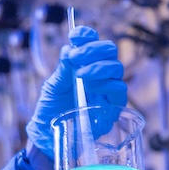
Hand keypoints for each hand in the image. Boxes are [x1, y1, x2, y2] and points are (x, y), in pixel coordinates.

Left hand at [26, 25, 126, 158]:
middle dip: (93, 49)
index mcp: (82, 63)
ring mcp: (106, 88)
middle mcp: (97, 72)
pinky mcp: (113, 106)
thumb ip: (63, 68)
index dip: (86, 35)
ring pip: (116, 67)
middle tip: (76, 58)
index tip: (75, 36)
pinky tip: (91, 88)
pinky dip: (106, 84)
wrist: (49, 134)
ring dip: (98, 67)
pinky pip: (119, 89)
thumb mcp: (53, 86)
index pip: (91, 41)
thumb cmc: (51, 108)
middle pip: (109, 50)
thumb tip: (70, 48)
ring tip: (80, 74)